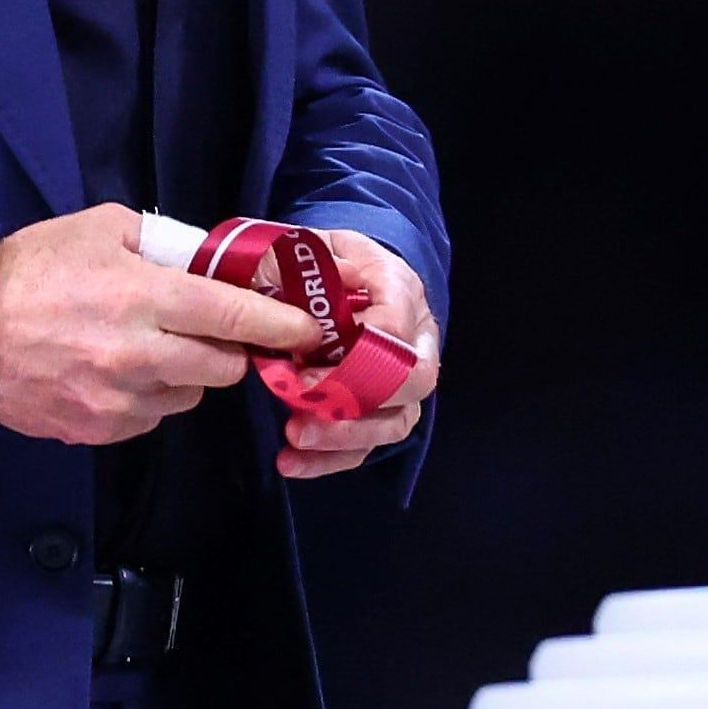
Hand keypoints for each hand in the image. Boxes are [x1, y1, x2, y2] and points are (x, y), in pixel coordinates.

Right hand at [0, 205, 319, 444]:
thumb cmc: (30, 269)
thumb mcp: (98, 229)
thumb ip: (161, 243)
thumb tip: (206, 261)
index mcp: (144, 298)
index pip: (233, 318)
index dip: (278, 325)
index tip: (307, 329)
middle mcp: (139, 357)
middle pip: (223, 369)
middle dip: (230, 351)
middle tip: (214, 332)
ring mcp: (118, 402)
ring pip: (189, 398)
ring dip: (187, 377)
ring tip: (153, 349)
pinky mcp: (97, 431)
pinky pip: (149, 419)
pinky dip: (149, 399)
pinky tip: (119, 373)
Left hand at [276, 230, 441, 478]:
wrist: (344, 276)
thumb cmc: (330, 262)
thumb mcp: (319, 246)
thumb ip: (316, 261)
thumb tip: (323, 284)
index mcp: (402, 290)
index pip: (396, 326)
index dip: (357, 352)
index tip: (306, 365)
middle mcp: (416, 339)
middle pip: (412, 381)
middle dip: (357, 401)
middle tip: (303, 405)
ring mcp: (404, 381)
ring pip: (396, 422)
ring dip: (345, 436)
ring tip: (294, 439)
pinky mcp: (382, 413)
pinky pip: (367, 447)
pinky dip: (330, 460)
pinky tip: (291, 462)